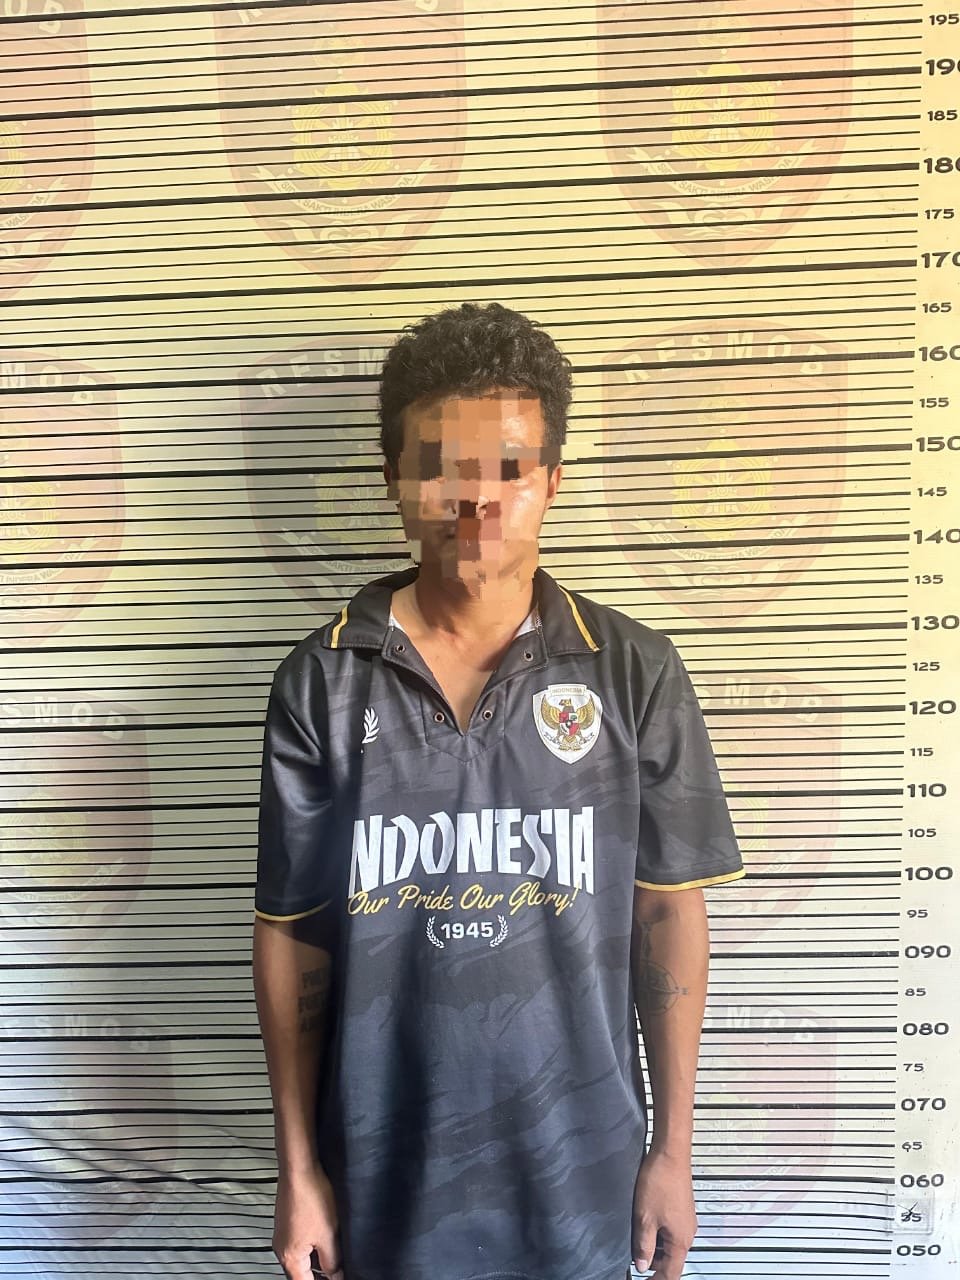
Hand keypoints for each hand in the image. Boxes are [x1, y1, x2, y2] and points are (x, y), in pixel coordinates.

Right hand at [273, 1163, 343, 1279]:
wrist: (299, 1167)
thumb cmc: (311, 1196)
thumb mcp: (329, 1234)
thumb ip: (333, 1261)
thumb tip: (336, 1276)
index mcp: (290, 1257)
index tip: (334, 1278)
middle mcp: (282, 1248)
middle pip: (302, 1272)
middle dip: (320, 1273)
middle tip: (337, 1267)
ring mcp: (283, 1234)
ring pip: (302, 1257)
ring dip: (317, 1258)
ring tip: (334, 1249)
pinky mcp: (287, 1222)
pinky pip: (300, 1242)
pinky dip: (313, 1244)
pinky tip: (325, 1234)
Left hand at [627, 1149, 696, 1279]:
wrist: (670, 1153)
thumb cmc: (660, 1180)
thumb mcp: (645, 1217)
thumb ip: (643, 1245)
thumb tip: (642, 1266)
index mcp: (680, 1240)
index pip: (671, 1273)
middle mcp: (687, 1233)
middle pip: (671, 1261)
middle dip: (653, 1266)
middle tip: (635, 1263)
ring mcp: (685, 1221)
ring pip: (670, 1246)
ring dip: (655, 1249)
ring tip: (636, 1245)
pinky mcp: (681, 1210)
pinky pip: (670, 1232)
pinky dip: (658, 1235)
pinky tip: (644, 1228)